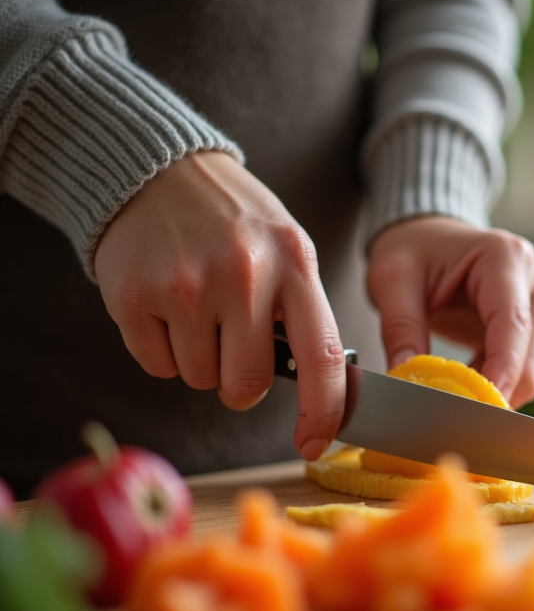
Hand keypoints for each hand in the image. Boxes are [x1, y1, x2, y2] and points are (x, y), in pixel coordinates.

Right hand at [94, 151, 345, 460]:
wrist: (158, 169)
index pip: (321, 357)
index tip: (315, 442)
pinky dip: (164, 350)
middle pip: (246, 384)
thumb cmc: (234, 220)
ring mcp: (185, 286)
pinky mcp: (135, 296)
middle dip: (240, 384)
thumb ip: (302, 310)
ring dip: (200, 361)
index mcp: (294, 264)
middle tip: (233, 348)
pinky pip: (158, 366)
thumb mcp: (287, 248)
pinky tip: (167, 306)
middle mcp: (243, 276)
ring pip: (199, 380)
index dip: (322, 411)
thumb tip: (320, 388)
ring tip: (198, 308)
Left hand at [367, 217, 533, 407]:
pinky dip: (493, 385)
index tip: (480, 409)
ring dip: (493, 391)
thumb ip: (400, 329)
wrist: (428, 235)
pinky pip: (520, 369)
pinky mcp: (533, 325)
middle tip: (453, 415)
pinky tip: (462, 385)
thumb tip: (407, 378)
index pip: (514, 325)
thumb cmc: (414, 247)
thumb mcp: (393, 279)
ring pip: (529, 370)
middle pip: (530, 357)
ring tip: (450, 395)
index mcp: (505, 258)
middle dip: (496, 391)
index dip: (501, 372)